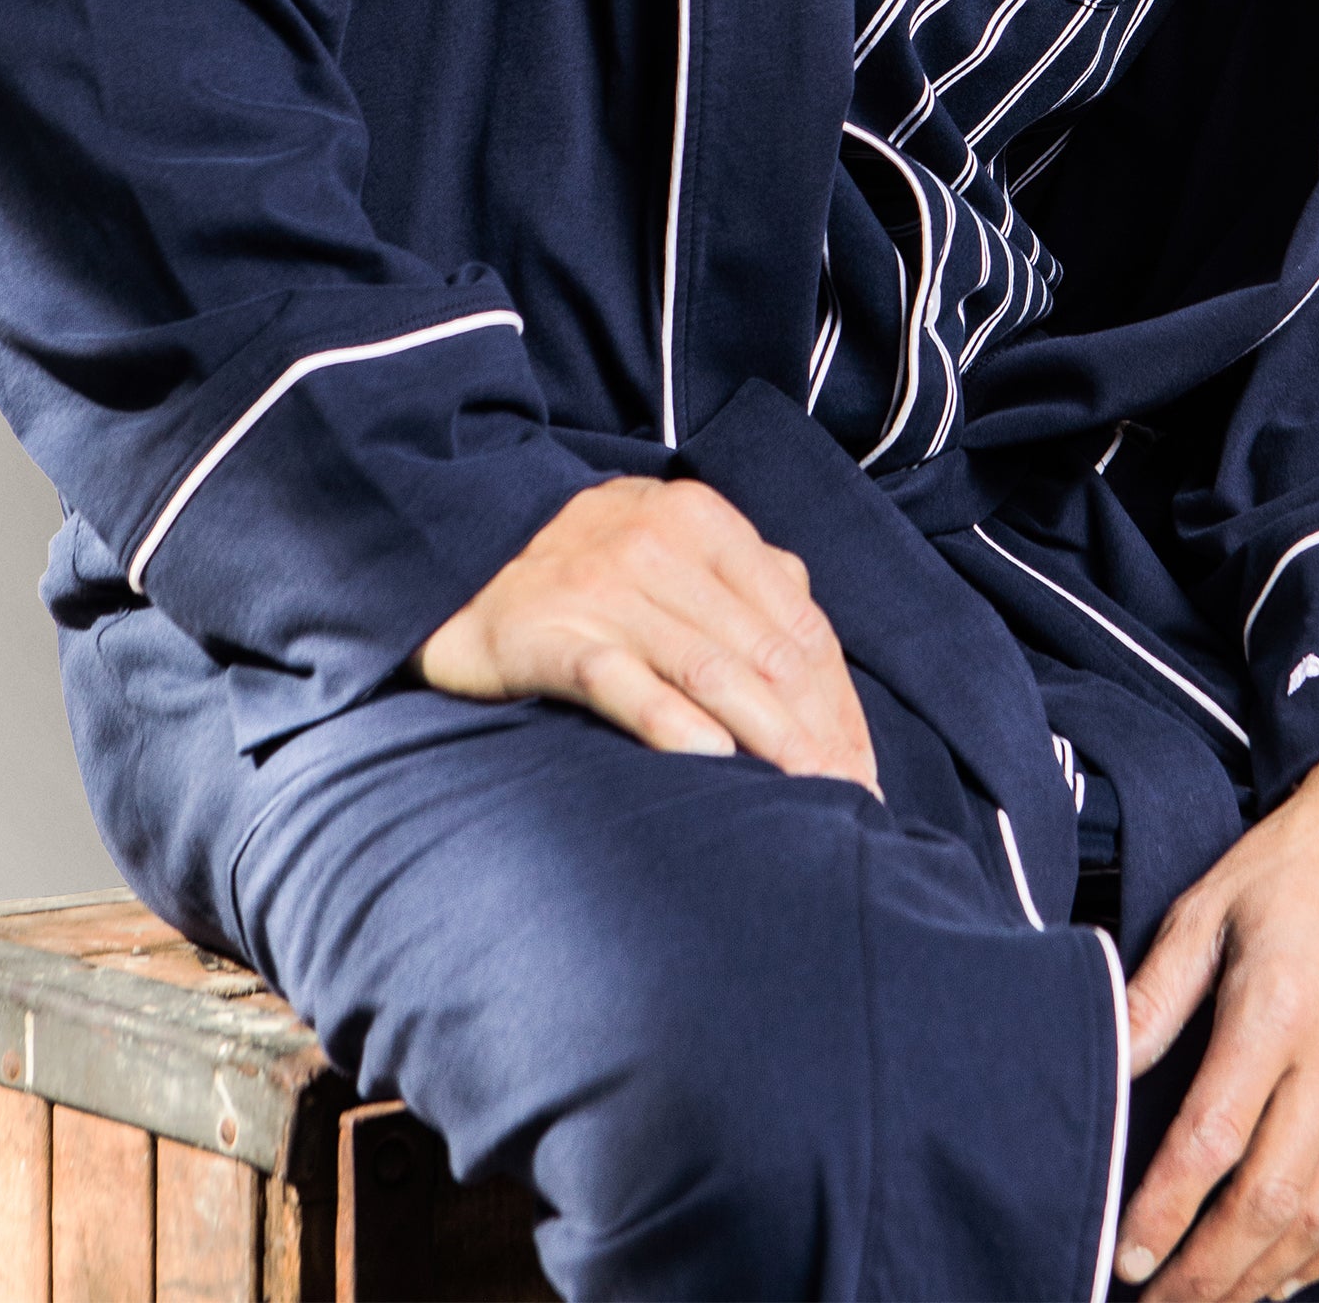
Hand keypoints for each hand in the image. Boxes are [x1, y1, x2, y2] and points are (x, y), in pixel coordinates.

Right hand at [415, 477, 881, 795]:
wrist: (454, 556)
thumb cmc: (582, 566)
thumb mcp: (668, 545)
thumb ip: (740, 582)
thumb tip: (816, 651)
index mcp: (705, 521)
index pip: (797, 621)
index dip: (838, 700)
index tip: (863, 767)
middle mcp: (661, 545)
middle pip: (764, 652)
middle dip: (817, 732)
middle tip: (851, 798)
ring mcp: (605, 588)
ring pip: (710, 670)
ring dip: (768, 738)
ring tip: (808, 794)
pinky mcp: (552, 634)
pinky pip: (625, 683)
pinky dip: (672, 722)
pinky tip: (713, 760)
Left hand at [1116, 744, 1318, 1302]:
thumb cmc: (1297, 862)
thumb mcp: (1207, 906)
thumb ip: (1155, 995)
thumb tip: (1105, 1062)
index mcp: (1277, 1007)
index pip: (1212, 1142)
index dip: (1163, 1213)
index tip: (1123, 1258)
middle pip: (1270, 1202)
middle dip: (1208, 1276)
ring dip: (1265, 1278)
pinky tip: (1290, 1275)